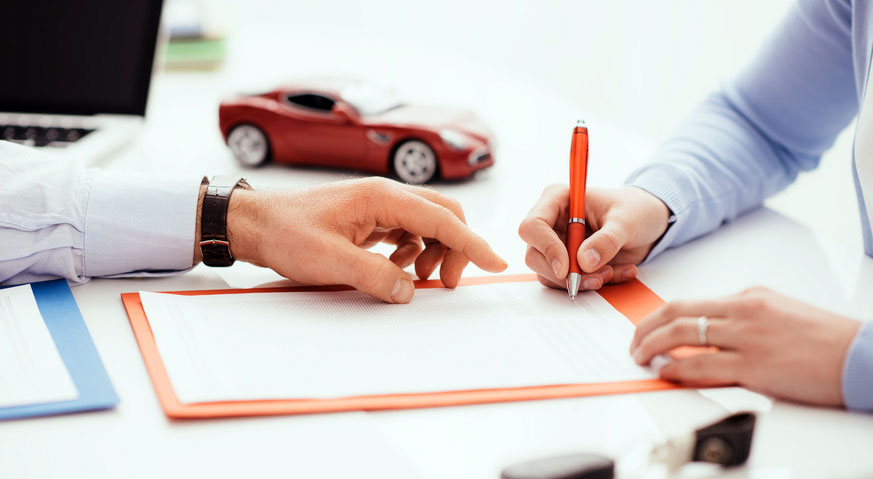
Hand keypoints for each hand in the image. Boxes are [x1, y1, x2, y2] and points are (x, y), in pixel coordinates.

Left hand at [207, 177, 507, 302]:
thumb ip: (375, 275)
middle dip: (455, 249)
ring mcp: (378, 205)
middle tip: (444, 284)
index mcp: (382, 197)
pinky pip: (407, 231)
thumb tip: (410, 290)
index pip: (442, 219)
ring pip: (427, 224)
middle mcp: (386, 195)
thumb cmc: (286, 233)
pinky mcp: (370, 217)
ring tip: (416, 278)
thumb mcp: (329, 261)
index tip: (496, 263)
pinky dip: (413, 251)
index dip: (473, 244)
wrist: (254, 223)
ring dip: (432, 252)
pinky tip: (397, 267)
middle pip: (443, 216)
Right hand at [518, 185, 670, 290]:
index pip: (533, 226)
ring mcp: (558, 245)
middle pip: (535, 255)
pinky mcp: (568, 263)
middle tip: (597, 278)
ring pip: (549, 273)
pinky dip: (592, 284)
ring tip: (612, 273)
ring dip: (580, 281)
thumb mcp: (627, 221)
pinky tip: (617, 272)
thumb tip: (584, 262)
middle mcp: (552, 223)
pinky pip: (569, 282)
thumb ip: (607, 240)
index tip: (567, 268)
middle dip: (565, 273)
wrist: (649, 223)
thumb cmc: (636, 210)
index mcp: (558, 200)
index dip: (546, 248)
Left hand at [630, 286, 861, 406]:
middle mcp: (744, 311)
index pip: (689, 302)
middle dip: (645, 328)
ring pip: (683, 335)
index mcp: (749, 297)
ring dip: (653, 346)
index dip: (659, 316)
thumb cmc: (825, 338)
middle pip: (677, 313)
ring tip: (641, 357)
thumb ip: (745, 313)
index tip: (646, 327)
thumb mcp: (780, 310)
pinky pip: (701, 365)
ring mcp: (747, 338)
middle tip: (633, 343)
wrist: (859, 356)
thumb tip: (714, 325)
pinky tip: (665, 372)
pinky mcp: (754, 366)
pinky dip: (676, 368)